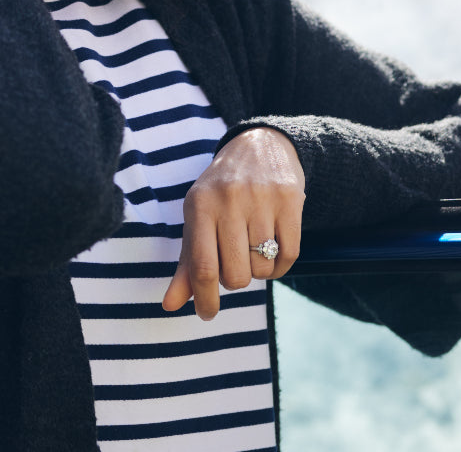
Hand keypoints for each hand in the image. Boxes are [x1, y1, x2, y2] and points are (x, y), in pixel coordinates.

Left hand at [162, 126, 305, 319]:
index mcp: (199, 205)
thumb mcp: (197, 218)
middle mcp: (229, 199)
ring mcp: (262, 198)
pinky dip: (280, 267)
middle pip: (236, 274)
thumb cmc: (220, 192)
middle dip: (235, 280)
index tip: (207, 314)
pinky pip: (289, 256)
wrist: (258, 146)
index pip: (202, 266)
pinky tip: (273, 253)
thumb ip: (186, 263)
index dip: (205, 298)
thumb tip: (169, 305)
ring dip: (258, 271)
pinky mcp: (290, 199)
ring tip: (252, 249)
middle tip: (235, 261)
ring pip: (263, 268)